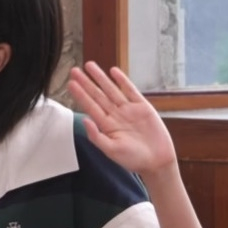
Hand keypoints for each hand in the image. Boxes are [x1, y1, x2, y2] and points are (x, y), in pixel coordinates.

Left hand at [67, 62, 177, 180]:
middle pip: (97, 95)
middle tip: (74, 71)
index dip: (80, 94)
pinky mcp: (142, 106)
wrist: (157, 161)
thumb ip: (96, 136)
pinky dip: (122, 80)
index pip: (90, 106)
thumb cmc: (133, 159)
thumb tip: (85, 121)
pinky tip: (113, 71)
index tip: (70, 84)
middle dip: (86, 82)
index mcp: (106, 125)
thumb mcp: (111, 151)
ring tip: (89, 66)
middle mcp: (115, 115)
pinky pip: (130, 90)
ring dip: (100, 77)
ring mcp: (128, 109)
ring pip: (111, 89)